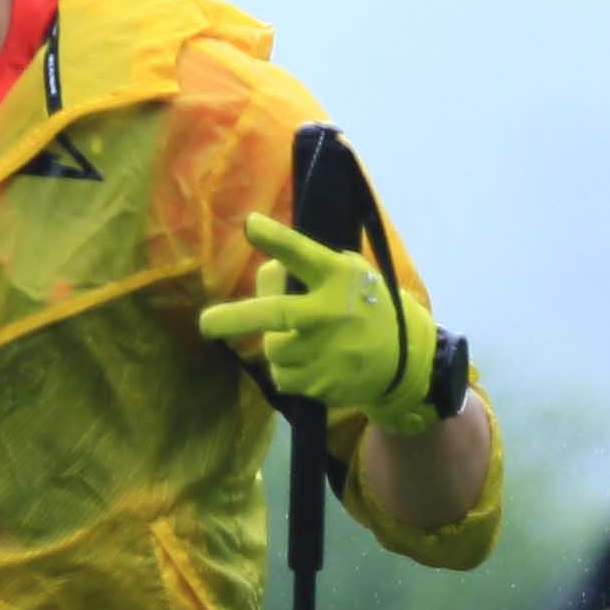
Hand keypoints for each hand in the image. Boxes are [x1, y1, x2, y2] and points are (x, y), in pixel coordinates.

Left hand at [199, 213, 442, 422]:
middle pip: (274, 315)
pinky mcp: (324, 384)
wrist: (404, 359)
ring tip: (304, 342)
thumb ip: (308, 270)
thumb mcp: (348, 275)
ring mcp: (328, 353)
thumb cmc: (364, 305)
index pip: (304, 254)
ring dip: (278, 346)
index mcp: (339, 278)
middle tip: (205, 324)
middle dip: (233, 318)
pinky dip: (288, 371)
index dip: (276, 239)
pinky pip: (283, 377)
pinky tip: (312, 364)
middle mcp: (331, 313)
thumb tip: (264, 277)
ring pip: (274, 350)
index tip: (250, 225)